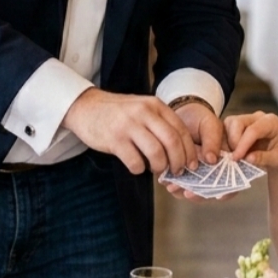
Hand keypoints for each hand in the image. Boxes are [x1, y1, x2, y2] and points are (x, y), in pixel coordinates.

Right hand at [63, 87, 197, 175]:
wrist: (86, 107)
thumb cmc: (118, 113)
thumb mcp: (142, 109)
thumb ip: (160, 124)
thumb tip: (180, 152)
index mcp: (155, 105)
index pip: (181, 130)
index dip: (189, 151)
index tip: (191, 165)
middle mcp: (144, 113)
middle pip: (172, 142)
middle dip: (178, 162)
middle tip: (177, 172)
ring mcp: (128, 125)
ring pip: (156, 153)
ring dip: (160, 167)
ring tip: (157, 170)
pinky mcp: (114, 139)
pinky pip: (135, 162)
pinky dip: (139, 169)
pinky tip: (136, 167)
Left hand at [160, 100, 232, 200]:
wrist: (181, 115)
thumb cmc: (199, 119)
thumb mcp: (210, 124)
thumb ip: (213, 139)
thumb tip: (212, 159)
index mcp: (230, 161)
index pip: (235, 181)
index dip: (229, 190)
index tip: (219, 194)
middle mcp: (217, 172)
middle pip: (214, 191)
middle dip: (202, 194)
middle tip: (190, 193)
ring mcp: (201, 175)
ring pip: (198, 192)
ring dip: (187, 192)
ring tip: (174, 187)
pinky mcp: (185, 175)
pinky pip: (183, 187)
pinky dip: (176, 187)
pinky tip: (168, 183)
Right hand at [224, 111, 277, 174]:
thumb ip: (264, 158)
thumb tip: (248, 157)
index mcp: (271, 122)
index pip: (253, 130)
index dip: (242, 144)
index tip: (236, 158)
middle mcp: (258, 117)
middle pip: (237, 122)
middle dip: (233, 141)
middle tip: (234, 158)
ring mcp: (248, 120)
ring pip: (229, 124)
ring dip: (227, 141)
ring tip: (233, 157)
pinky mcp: (239, 127)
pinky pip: (226, 130)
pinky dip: (225, 142)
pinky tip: (229, 154)